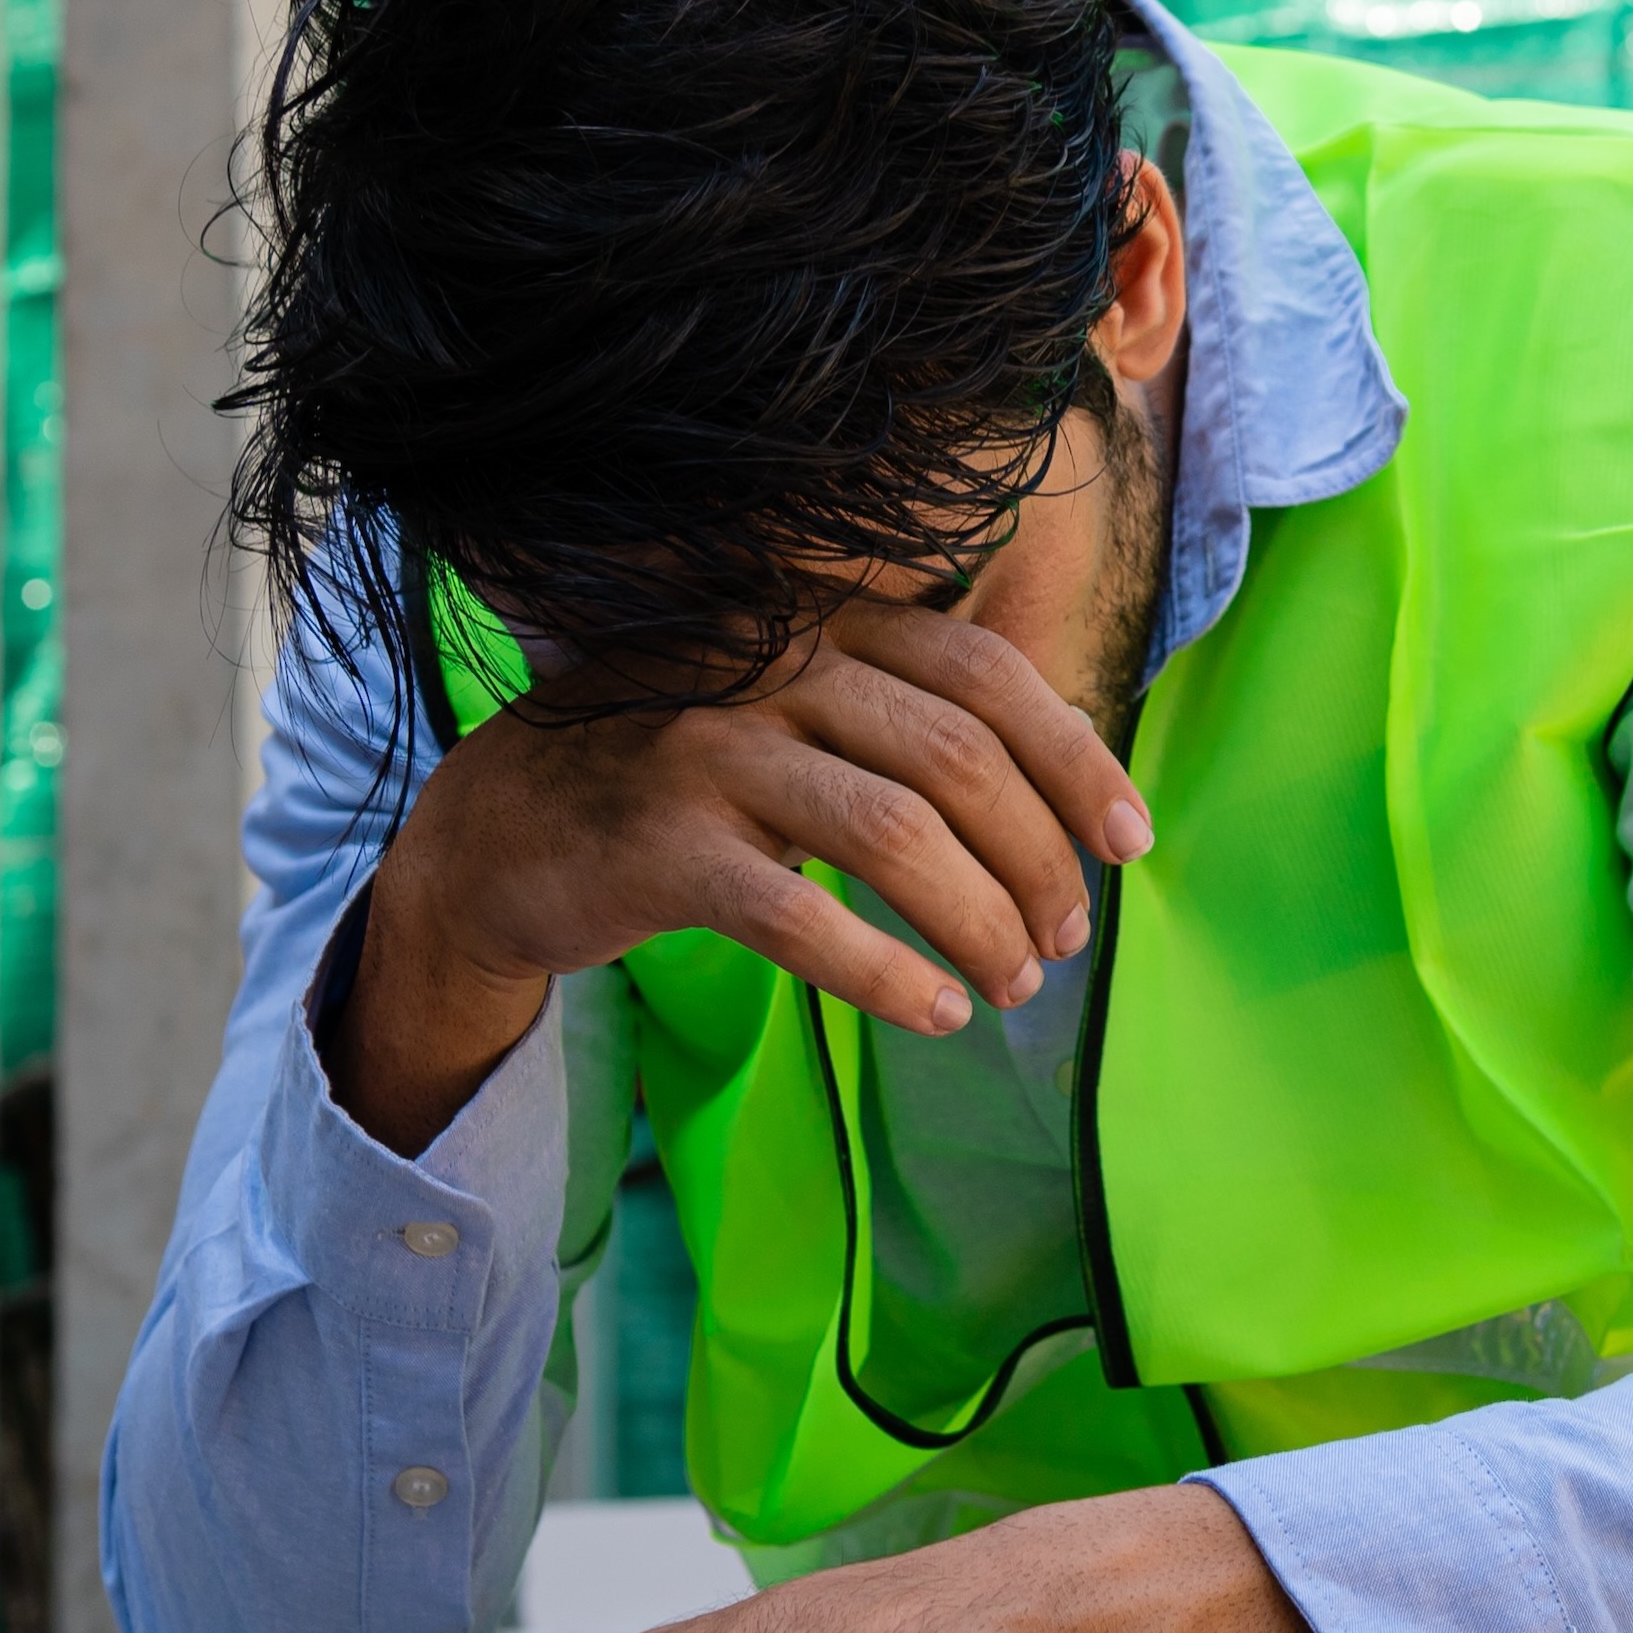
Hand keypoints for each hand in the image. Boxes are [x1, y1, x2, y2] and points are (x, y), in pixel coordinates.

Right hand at [325, 602, 1152, 1152]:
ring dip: (983, 924)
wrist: (502, 827)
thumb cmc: (686, 774)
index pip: (986, 672)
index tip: (1130, 842)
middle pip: (958, 760)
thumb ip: (907, 716)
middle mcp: (768, 662)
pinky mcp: (660, 847)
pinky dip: (890, 976)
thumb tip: (1071, 782)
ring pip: (897, 837)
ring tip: (1016, 984)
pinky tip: (937, 1013)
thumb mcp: (794, 710)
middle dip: (1039, 862)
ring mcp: (708, 750)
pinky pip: (805, 919)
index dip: (1076, 759)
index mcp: (819, 618)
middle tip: (1066, 939)